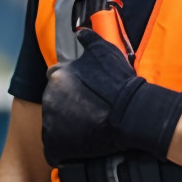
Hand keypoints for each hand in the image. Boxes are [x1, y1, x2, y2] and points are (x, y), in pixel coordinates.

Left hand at [41, 29, 181, 165]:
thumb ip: (88, 39)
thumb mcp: (104, 51)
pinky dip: (65, 149)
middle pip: (54, 102)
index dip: (69, 85)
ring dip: (66, 126)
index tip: (81, 92)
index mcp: (58, 76)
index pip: (55, 78)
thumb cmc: (119, 83)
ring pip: (54, 125)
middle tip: (88, 110)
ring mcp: (51, 123)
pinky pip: (55, 149)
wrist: (132, 113)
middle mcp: (49, 98)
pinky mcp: (56, 146)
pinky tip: (81, 146)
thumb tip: (81, 31)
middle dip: (68, 105)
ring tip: (88, 128)